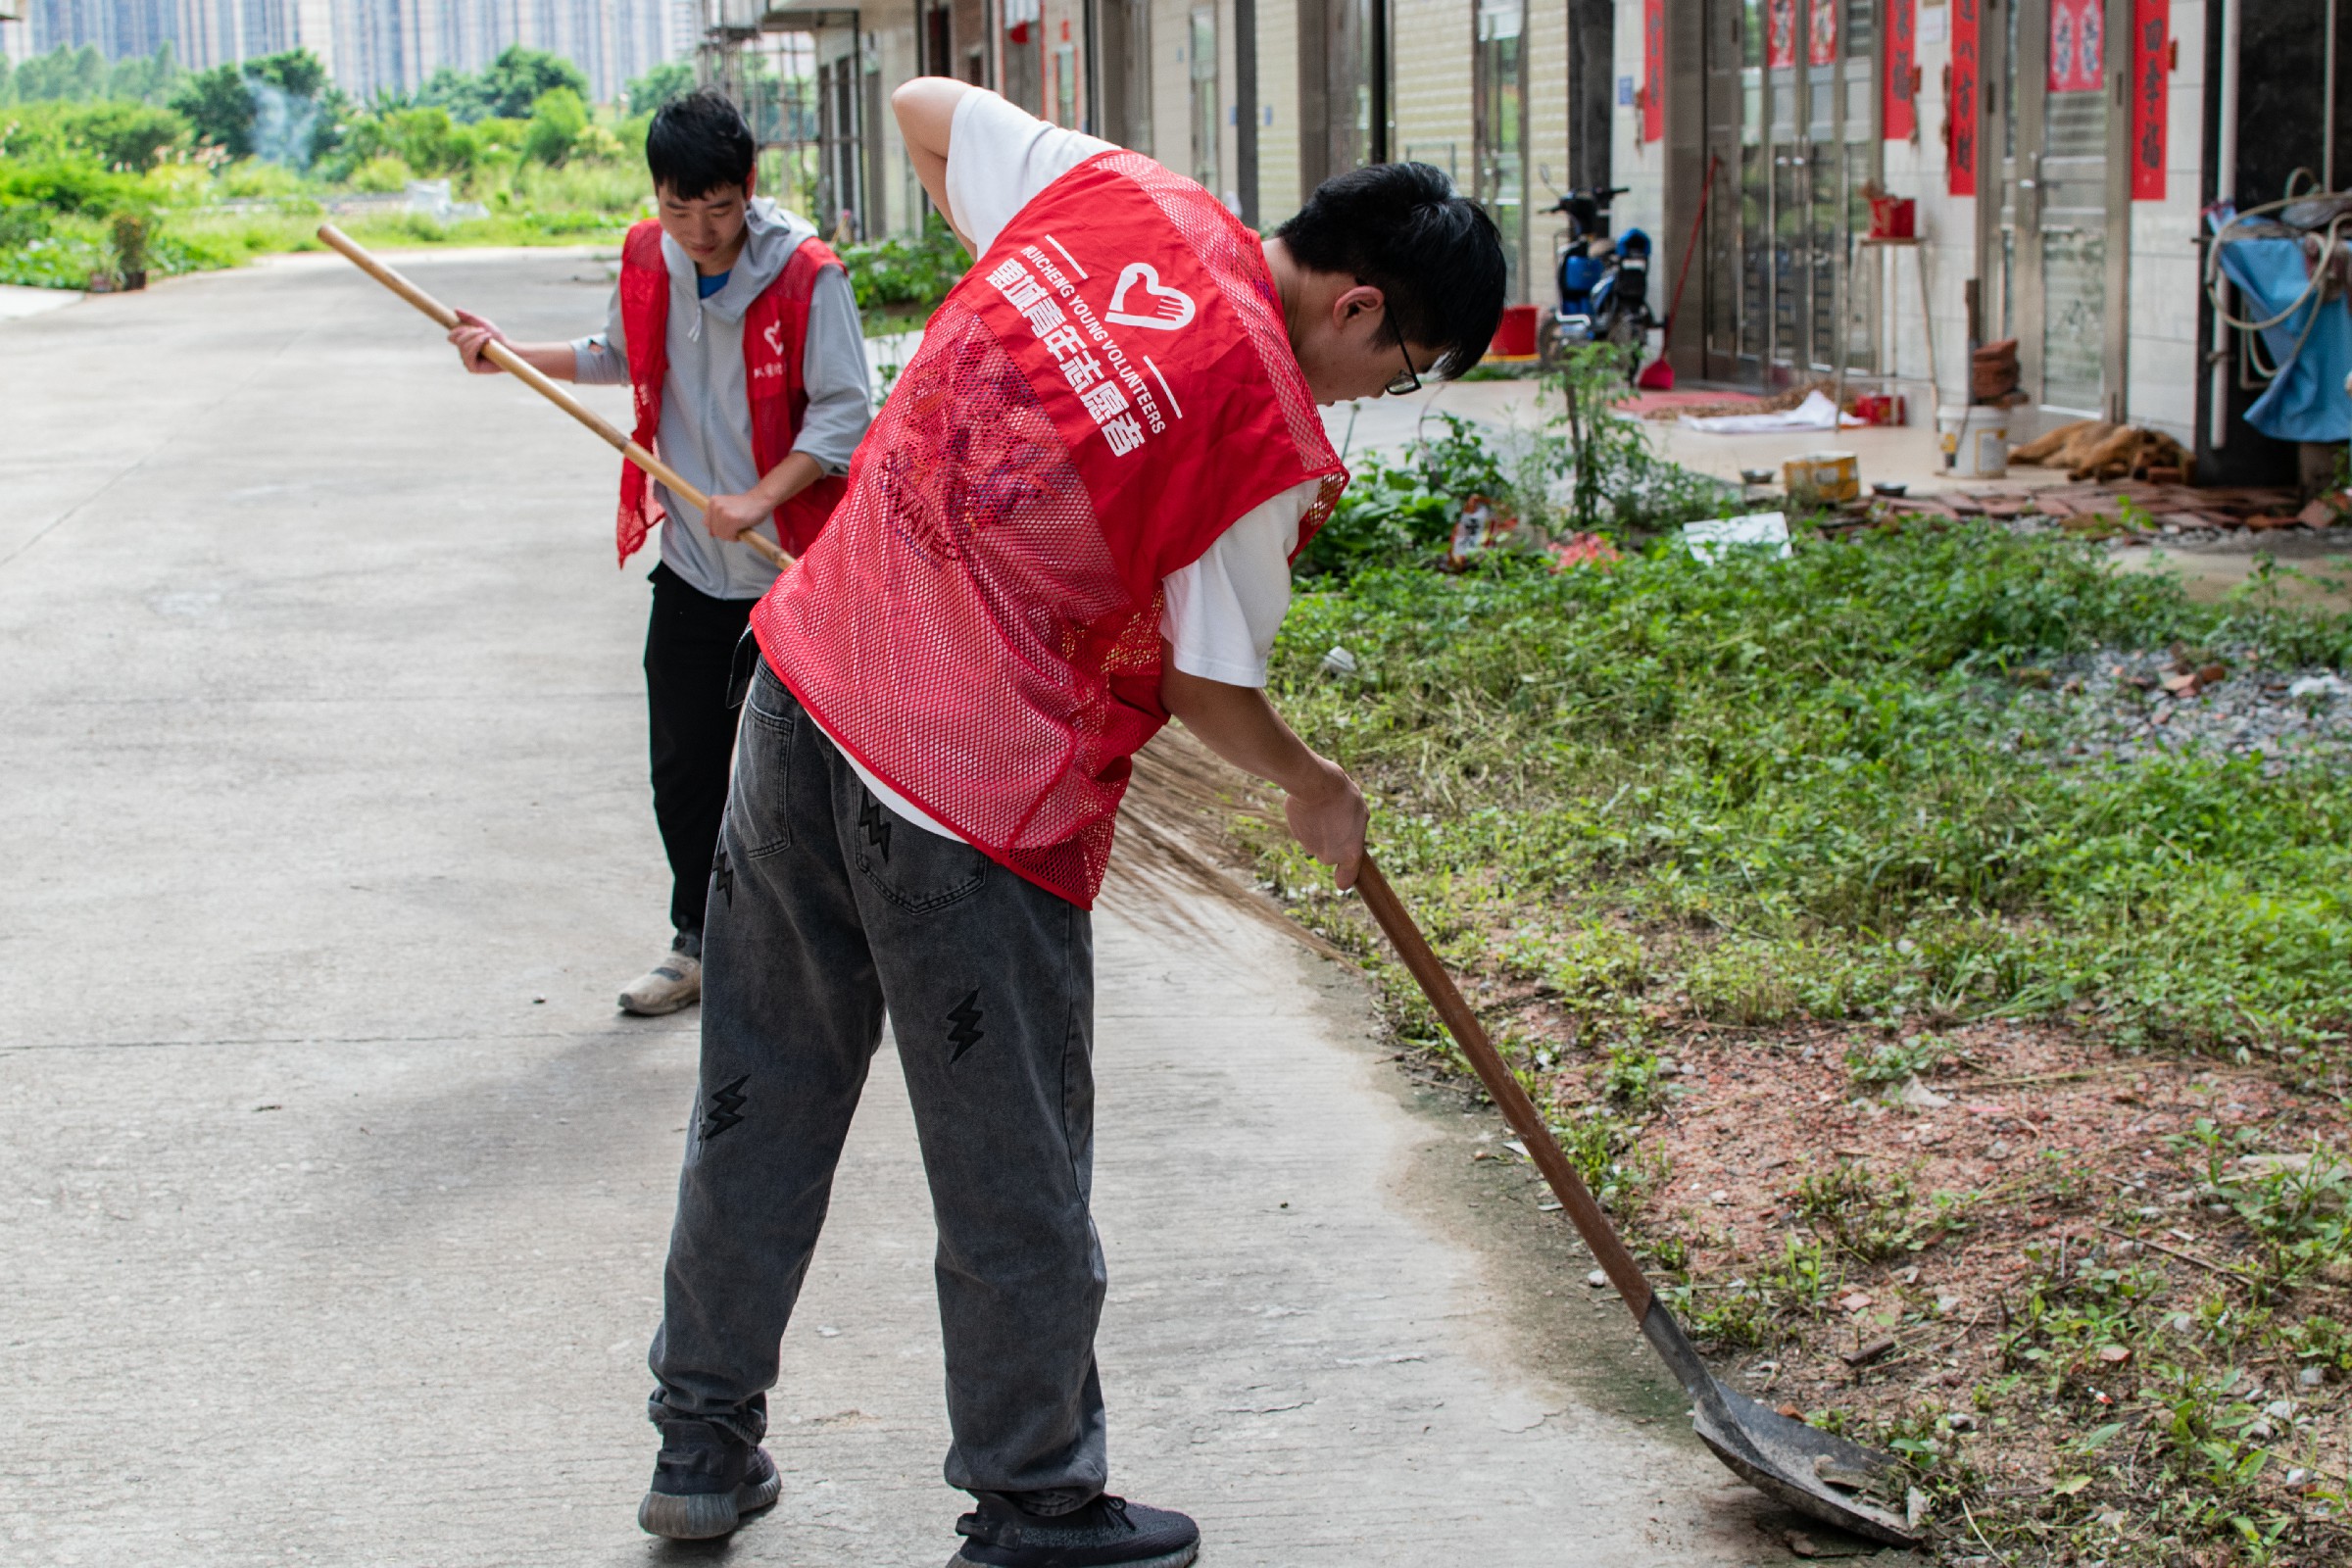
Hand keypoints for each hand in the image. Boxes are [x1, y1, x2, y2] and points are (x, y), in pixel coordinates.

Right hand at [447, 309, 506, 374]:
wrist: (510, 349)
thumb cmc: (497, 338)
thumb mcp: (482, 324)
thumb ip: (469, 317)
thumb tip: (455, 310)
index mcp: (464, 343)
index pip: (451, 337)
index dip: (458, 330)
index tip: (471, 326)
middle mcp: (463, 353)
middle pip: (458, 341)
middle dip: (471, 333)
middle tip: (484, 331)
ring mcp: (467, 362)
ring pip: (463, 347)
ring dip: (476, 338)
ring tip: (488, 336)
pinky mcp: (472, 368)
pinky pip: (468, 355)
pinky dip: (477, 345)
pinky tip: (486, 343)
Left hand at [702, 490, 772, 542]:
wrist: (760, 500)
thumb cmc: (746, 506)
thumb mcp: (726, 508)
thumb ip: (717, 518)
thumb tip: (711, 534)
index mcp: (713, 502)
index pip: (706, 523)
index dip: (716, 528)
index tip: (726, 527)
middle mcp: (716, 506)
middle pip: (714, 530)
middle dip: (724, 533)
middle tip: (735, 529)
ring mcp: (723, 513)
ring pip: (721, 534)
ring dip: (730, 535)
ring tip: (739, 529)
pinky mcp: (732, 519)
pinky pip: (729, 535)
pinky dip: (735, 537)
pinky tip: (741, 530)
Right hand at [1283, 755, 1368, 890]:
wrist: (1313, 784)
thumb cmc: (1343, 796)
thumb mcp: (1361, 811)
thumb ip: (1357, 831)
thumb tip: (1350, 834)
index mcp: (1349, 853)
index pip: (1346, 880)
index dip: (1344, 878)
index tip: (1343, 878)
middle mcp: (1329, 856)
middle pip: (1330, 856)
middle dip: (1332, 843)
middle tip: (1337, 820)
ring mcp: (1310, 847)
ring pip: (1316, 843)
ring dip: (1319, 831)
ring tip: (1323, 809)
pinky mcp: (1296, 835)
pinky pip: (1304, 832)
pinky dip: (1307, 823)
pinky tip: (1310, 806)